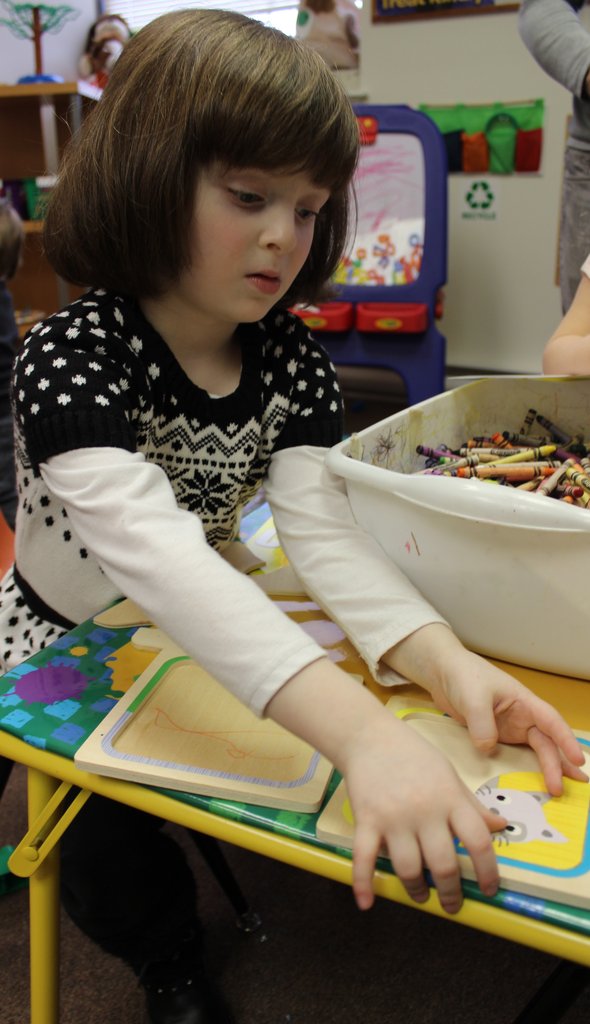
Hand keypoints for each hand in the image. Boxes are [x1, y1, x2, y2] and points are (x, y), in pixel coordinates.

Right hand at [343, 711, 505, 913]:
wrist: (369, 736)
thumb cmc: (413, 755)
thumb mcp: (449, 775)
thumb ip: (472, 805)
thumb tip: (501, 826)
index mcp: (450, 798)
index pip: (478, 841)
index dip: (488, 871)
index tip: (489, 888)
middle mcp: (425, 810)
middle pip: (443, 863)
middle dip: (451, 891)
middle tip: (453, 904)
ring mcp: (393, 817)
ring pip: (409, 867)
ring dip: (417, 890)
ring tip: (422, 895)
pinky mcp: (366, 820)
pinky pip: (364, 857)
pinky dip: (364, 882)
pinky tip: (367, 902)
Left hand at [383, 625, 587, 796]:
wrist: (442, 673)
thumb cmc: (463, 675)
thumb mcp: (473, 697)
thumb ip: (482, 724)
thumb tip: (488, 749)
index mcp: (524, 702)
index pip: (551, 722)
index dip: (566, 741)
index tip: (578, 759)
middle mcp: (522, 717)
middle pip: (545, 742)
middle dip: (557, 764)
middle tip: (562, 788)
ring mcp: (509, 728)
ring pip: (533, 751)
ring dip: (546, 769)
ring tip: (558, 789)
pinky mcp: (495, 737)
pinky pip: (513, 755)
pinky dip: (523, 768)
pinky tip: (530, 783)